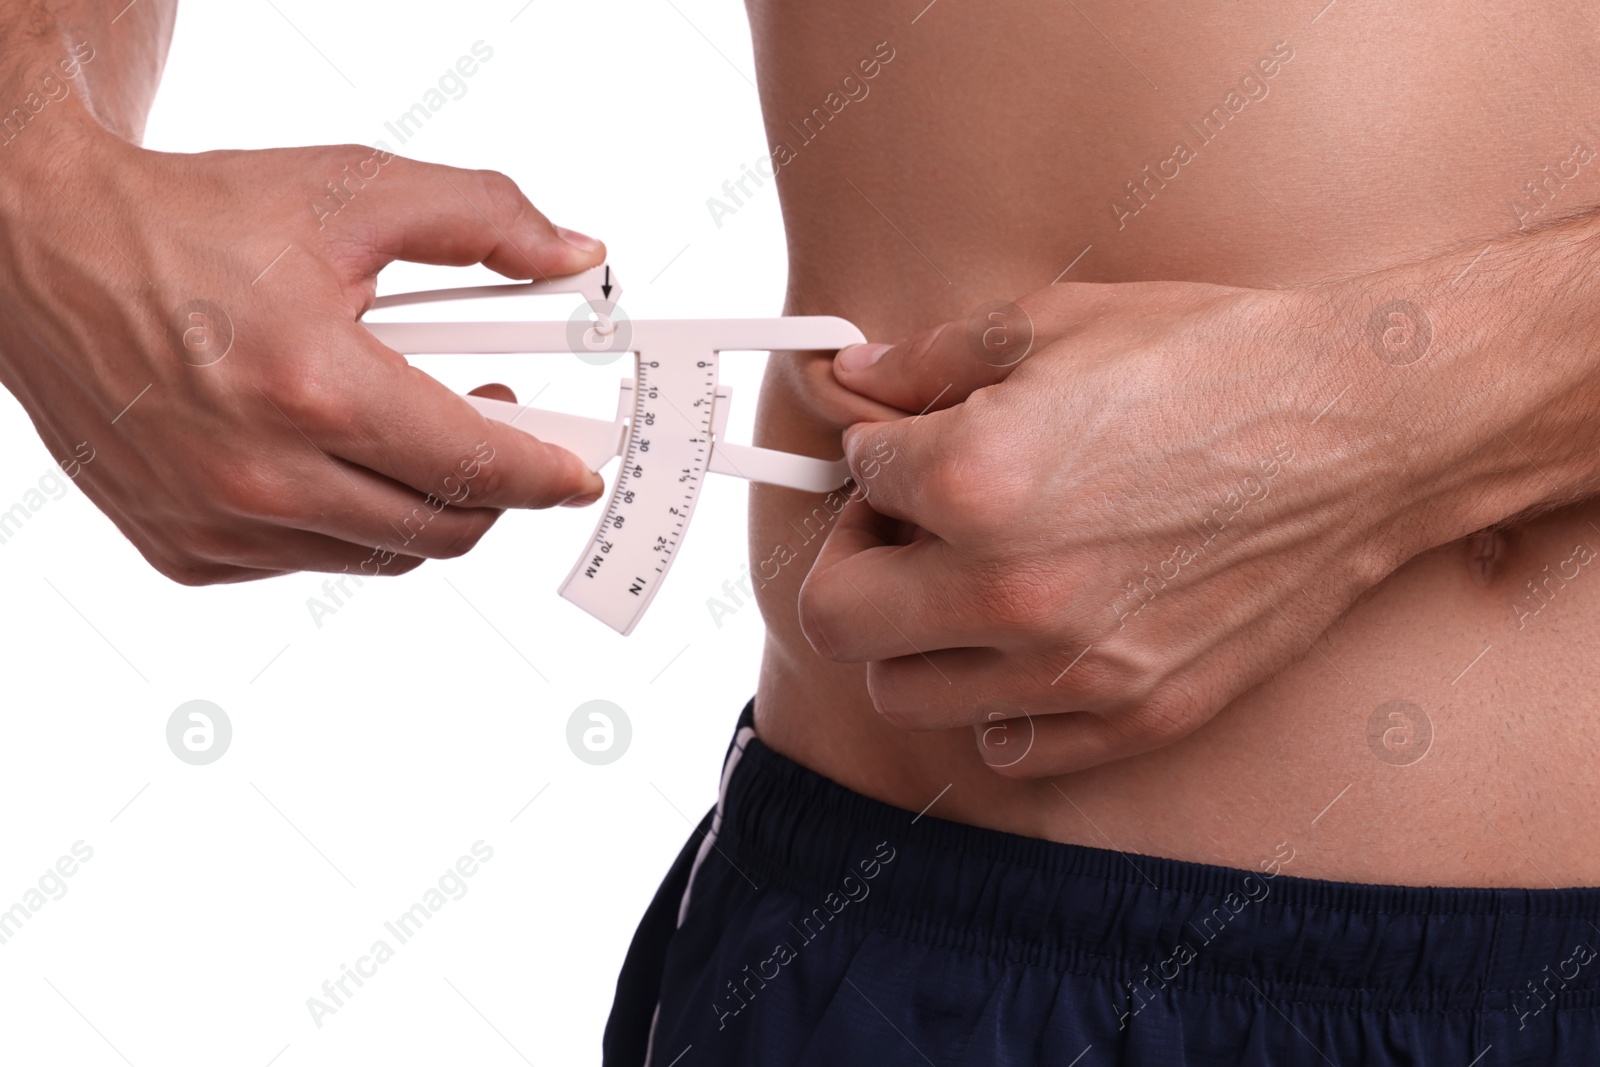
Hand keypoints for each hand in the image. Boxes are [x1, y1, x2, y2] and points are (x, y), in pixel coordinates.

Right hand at [0, 118, 605, 583]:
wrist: (44, 250)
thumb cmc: (197, 219)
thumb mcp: (353, 191)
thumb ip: (485, 219)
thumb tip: (577, 255)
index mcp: (313, 387)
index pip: (477, 465)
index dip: (546, 472)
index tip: (579, 471)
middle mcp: (262, 477)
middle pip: (444, 527)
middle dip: (496, 488)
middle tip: (499, 426)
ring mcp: (218, 526)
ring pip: (383, 552)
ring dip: (422, 501)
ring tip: (414, 428)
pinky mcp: (185, 550)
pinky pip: (313, 559)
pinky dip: (346, 517)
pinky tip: (332, 452)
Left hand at [798, 279, 1418, 775]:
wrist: (1367, 425)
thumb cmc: (1215, 357)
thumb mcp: (1058, 323)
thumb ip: (927, 361)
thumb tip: (845, 378)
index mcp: (974, 480)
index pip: (853, 478)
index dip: (874, 452)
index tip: (909, 446)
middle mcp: (1009, 591)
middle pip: (835, 618)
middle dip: (852, 560)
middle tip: (902, 526)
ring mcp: (1075, 668)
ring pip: (904, 694)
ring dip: (912, 635)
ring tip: (968, 579)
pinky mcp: (1136, 715)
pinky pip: (1006, 747)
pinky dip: (994, 702)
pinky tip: (1030, 641)